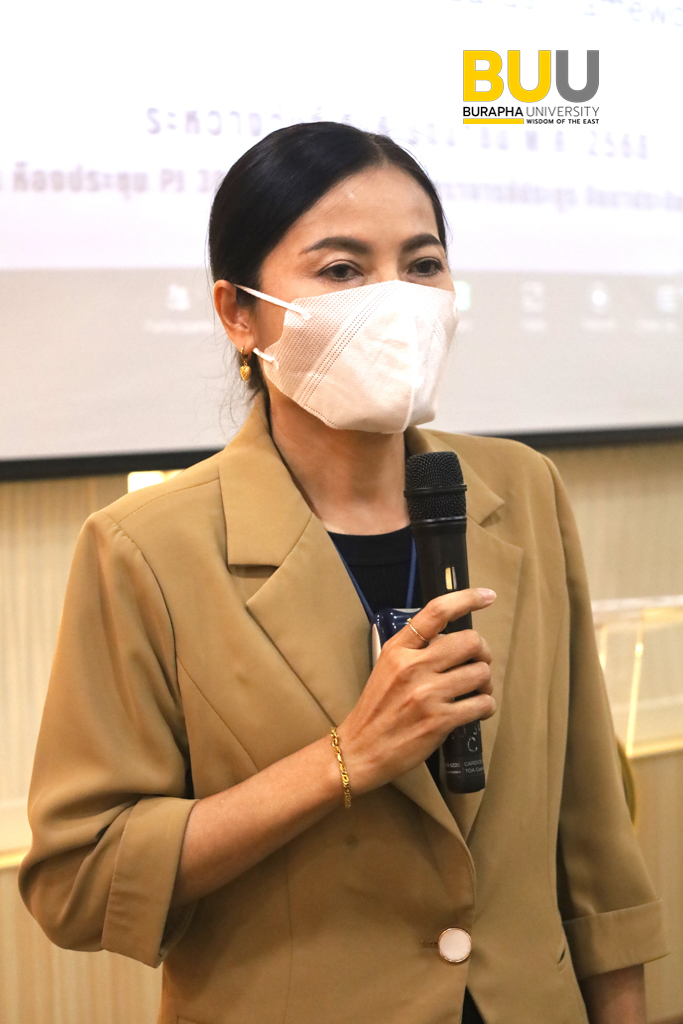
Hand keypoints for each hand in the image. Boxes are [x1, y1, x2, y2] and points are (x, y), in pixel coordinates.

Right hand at [338, 588, 496, 793]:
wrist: (360, 750)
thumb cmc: (376, 708)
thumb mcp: (387, 667)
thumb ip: (416, 650)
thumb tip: (453, 640)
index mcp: (399, 649)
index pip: (437, 612)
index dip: (467, 599)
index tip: (488, 596)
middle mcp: (413, 666)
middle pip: (470, 641)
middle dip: (483, 652)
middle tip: (478, 664)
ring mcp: (427, 694)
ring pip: (481, 673)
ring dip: (486, 682)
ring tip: (476, 691)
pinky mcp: (440, 721)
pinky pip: (482, 703)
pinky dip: (486, 705)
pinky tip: (476, 709)